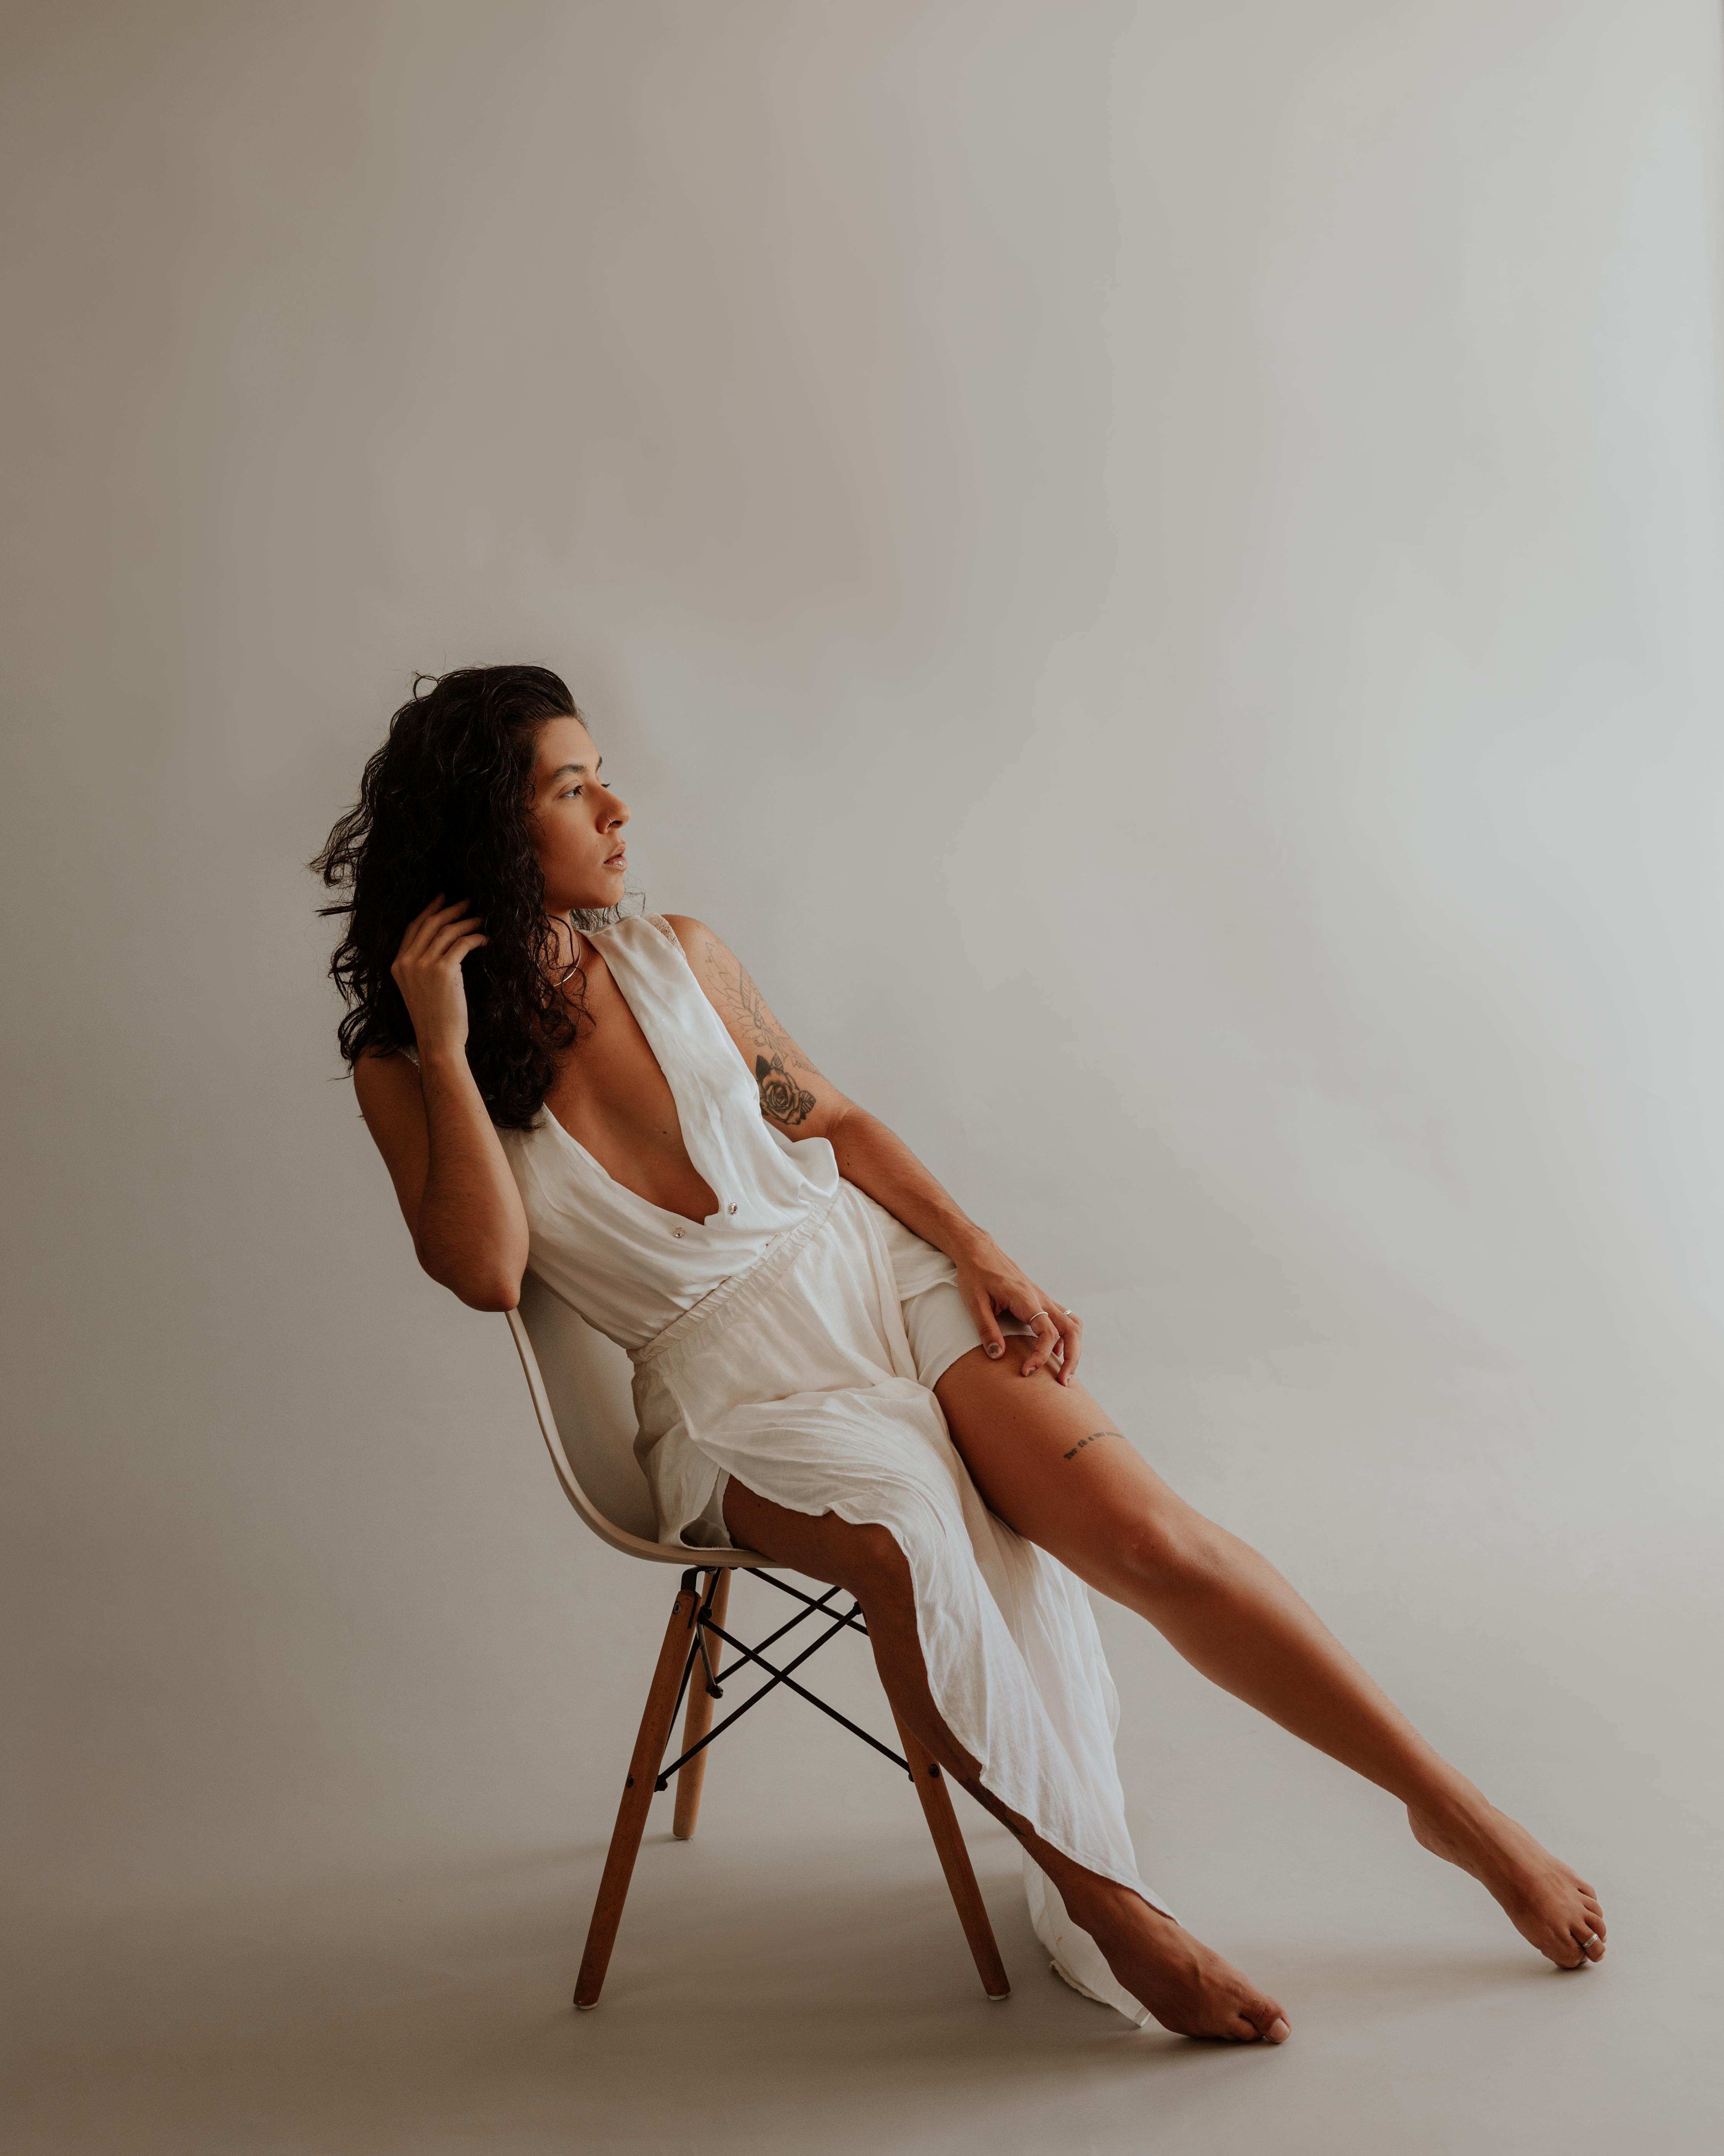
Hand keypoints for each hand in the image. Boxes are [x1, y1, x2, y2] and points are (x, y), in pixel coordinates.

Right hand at [390, 894, 487, 1055]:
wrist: (438, 1041)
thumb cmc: (434, 1019)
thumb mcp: (419, 989)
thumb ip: (421, 967)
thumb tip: (443, 944)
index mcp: (397, 965)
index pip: (412, 928)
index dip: (428, 910)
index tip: (442, 899)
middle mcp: (407, 962)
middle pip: (429, 923)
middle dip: (450, 909)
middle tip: (467, 902)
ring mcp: (424, 965)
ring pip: (447, 931)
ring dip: (467, 921)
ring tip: (480, 919)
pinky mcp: (444, 970)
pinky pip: (463, 943)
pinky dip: (476, 937)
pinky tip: (485, 939)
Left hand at [953, 1238, 1083, 1385]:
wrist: (979, 1251)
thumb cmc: (975, 1275)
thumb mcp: (974, 1303)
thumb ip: (987, 1329)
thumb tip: (998, 1356)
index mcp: (1026, 1300)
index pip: (1047, 1333)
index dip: (1041, 1356)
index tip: (1026, 1372)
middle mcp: (1041, 1298)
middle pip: (1072, 1329)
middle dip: (1072, 1358)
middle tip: (1063, 1382)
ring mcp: (1043, 1298)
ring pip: (1072, 1324)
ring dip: (1074, 1348)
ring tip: (1064, 1371)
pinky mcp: (1040, 1300)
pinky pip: (1064, 1319)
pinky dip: (1066, 1338)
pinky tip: (1055, 1353)